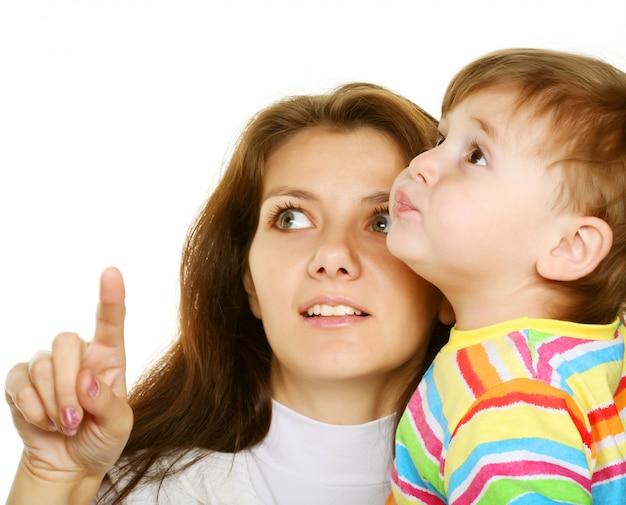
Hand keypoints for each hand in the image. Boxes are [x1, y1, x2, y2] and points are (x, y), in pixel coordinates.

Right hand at [5, 267, 132, 486]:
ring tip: (66, 425)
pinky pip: (19, 382)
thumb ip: (108, 402)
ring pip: (42, 365)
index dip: (111, 296)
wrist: (70, 464)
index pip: (110, 321)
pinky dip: (31, 407)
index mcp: (109, 357)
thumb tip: (86, 381)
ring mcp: (48, 366)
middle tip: (75, 420)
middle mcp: (79, 355)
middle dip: (66, 386)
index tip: (111, 272)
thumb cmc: (101, 438)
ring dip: (52, 403)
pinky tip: (44, 422)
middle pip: (65, 342)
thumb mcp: (118, 425)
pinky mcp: (22, 382)